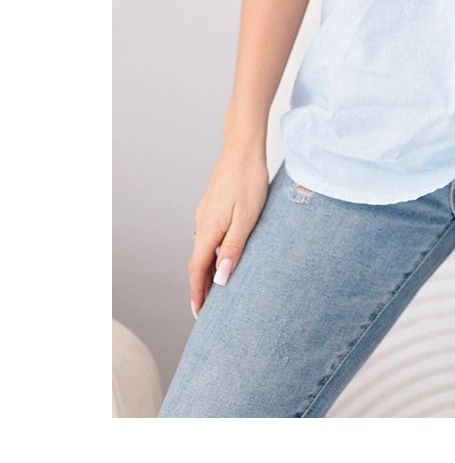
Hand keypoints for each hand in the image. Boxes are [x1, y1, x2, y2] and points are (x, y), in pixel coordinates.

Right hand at [189, 146, 268, 317]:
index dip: (198, 294)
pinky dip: (213, 253)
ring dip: (208, 270)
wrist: (243, 147)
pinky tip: (225, 256)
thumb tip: (220, 279)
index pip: (197, 270)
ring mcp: (206, 214)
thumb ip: (233, 249)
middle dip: (201, 287)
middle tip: (209, 310)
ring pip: (203, 250)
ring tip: (219, 289)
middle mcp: (202, 223)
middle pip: (197, 263)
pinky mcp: (213, 206)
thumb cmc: (249, 180)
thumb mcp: (247, 218)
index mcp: (208, 229)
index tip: (199, 314)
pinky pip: (209, 237)